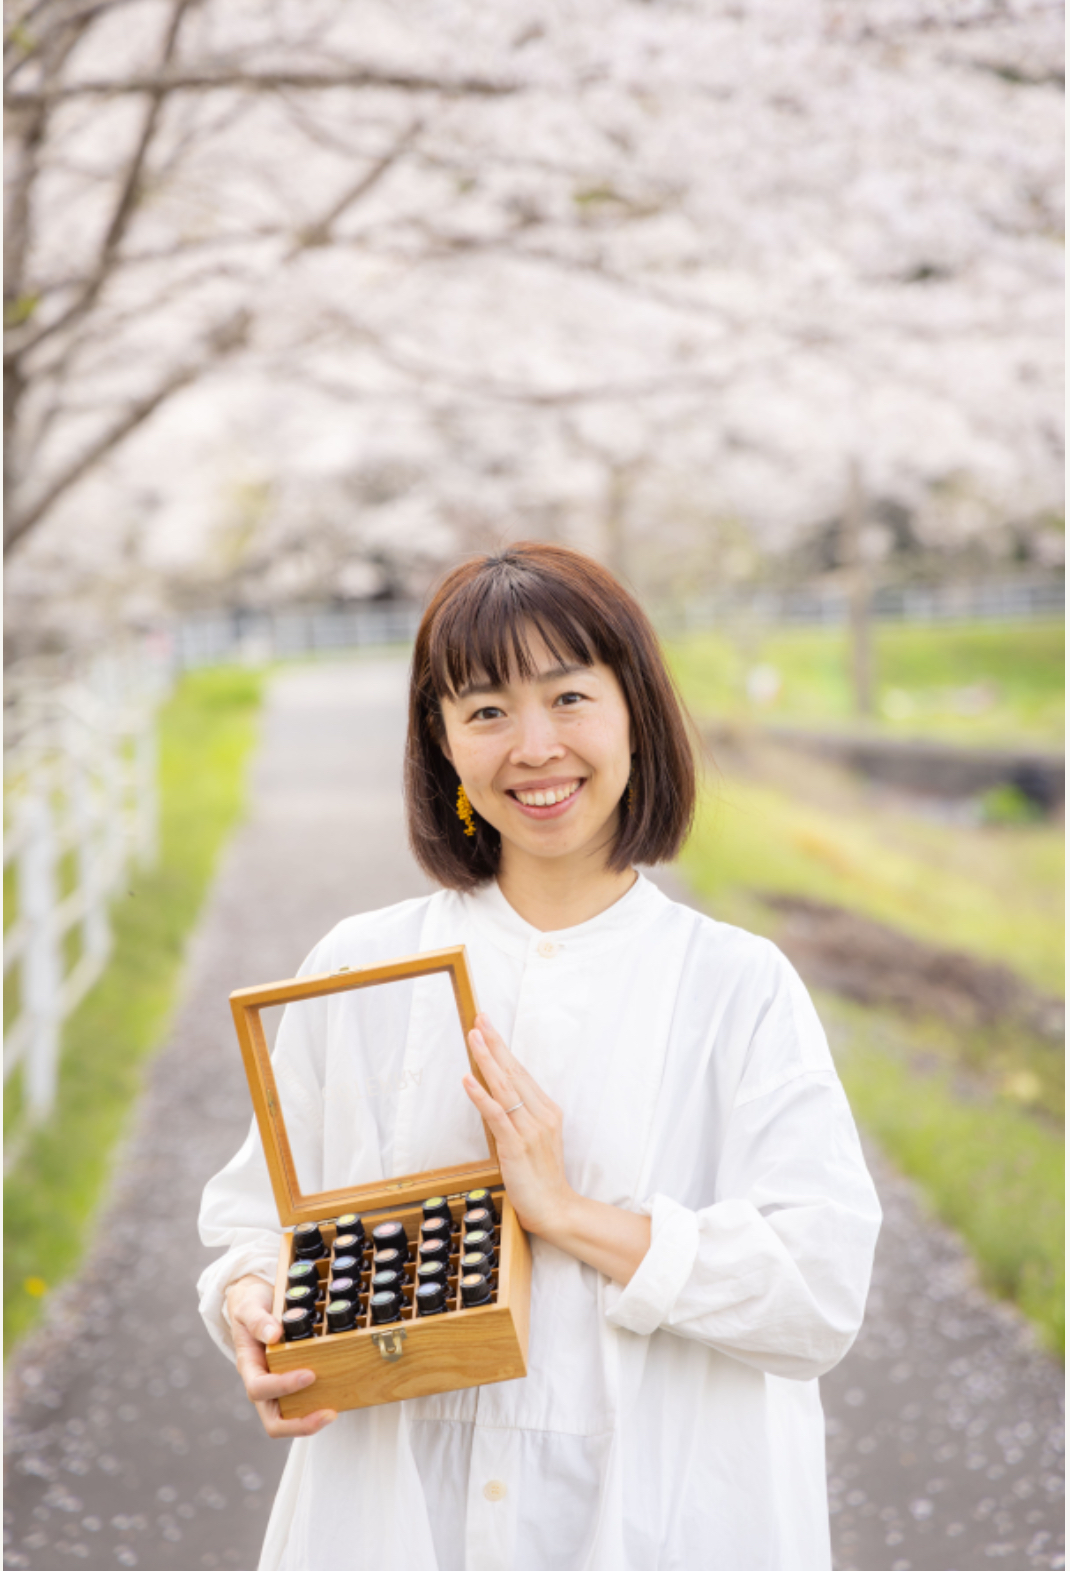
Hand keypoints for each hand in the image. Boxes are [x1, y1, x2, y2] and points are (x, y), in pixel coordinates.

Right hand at [225, 1275, 336, 1438]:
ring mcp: (277, 1387)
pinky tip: (336, 1397)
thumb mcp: (250, 1307)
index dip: (283, 1387)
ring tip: (334, 1412)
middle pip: (273, 1421)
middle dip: (299, 1423)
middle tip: (328, 1413)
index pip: (260, 1389)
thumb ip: (258, 1320)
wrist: (256, 1302)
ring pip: (288, 1418)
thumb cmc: (252, 1305)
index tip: (309, 1375)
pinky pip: (301, 1404)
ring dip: (309, 1421)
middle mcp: (262, 1382)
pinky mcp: (292, 1383)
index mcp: (249, 1366)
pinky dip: (316, 1406)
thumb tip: (274, 1335)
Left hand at [462, 1013, 573, 1237]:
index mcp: (548, 1110)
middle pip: (513, 1072)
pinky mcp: (516, 1147)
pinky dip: (481, 1096)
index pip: (521, 1072)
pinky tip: (468, 1080)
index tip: (488, 1027)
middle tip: (480, 1020)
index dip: (503, 1048)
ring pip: (504, 1088)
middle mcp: (542, 1115)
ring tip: (473, 1039)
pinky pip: (497, 1116)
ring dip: (486, 1061)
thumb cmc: (541, 1176)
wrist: (555, 1208)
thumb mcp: (534, 1139)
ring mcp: (530, 1130)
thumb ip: (519, 1116)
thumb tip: (494, 1095)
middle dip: (495, 1044)